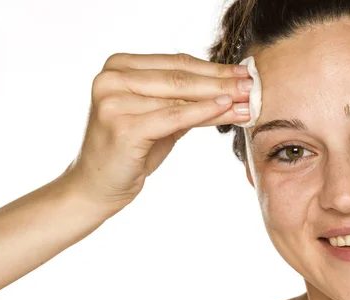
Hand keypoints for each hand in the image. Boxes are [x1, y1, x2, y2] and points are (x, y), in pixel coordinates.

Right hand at [61, 52, 251, 214]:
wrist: (97, 186)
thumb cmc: (130, 151)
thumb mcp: (161, 119)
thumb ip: (188, 102)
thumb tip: (233, 91)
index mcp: (118, 67)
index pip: (176, 63)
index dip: (214, 68)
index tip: (243, 73)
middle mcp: (112, 78)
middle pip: (180, 76)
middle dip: (222, 81)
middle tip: (253, 85)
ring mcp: (114, 100)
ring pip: (180, 95)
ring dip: (220, 98)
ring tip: (248, 102)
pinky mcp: (123, 125)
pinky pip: (174, 116)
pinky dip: (203, 113)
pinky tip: (226, 109)